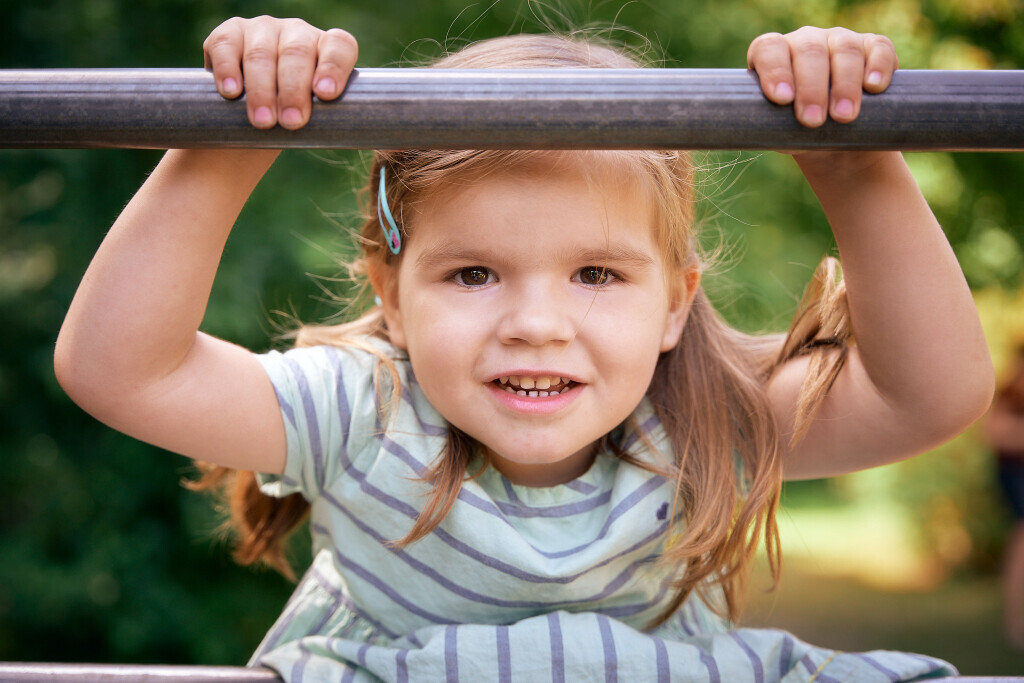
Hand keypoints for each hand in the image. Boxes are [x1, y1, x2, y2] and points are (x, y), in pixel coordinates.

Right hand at [203, 16, 357, 129]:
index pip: (339, 46)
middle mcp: (296, 32)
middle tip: (292, 122)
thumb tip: (340, 138)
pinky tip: (232, 93)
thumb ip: (329, 121)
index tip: (325, 94)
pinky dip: (228, 70)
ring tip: (263, 122)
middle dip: (294, 90)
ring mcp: (262, 30)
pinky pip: (226, 46)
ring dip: (262, 90)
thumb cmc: (291, 120)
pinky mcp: (228, 35)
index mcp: (326, 48)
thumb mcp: (316, 120)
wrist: (248, 120)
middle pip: (297, 52)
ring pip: (262, 53)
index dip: (334, 67)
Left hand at [747, 27, 896, 128]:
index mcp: (775, 57)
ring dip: (844, 84)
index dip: (774, 70)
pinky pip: (878, 48)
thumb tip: (767, 132)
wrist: (840, 146)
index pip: (768, 49)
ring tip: (843, 116)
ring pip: (844, 50)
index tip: (782, 99)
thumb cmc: (801, 138)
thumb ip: (772, 129)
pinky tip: (874, 87)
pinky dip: (878, 66)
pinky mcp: (874, 48)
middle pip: (809, 51)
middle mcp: (806, 41)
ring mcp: (840, 41)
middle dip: (811, 88)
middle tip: (813, 121)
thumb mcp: (782, 136)